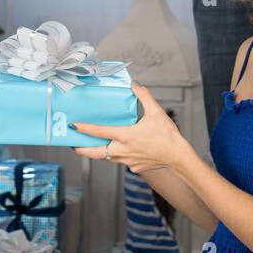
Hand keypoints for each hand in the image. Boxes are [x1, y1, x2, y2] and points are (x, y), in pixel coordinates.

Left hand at [72, 84, 188, 174]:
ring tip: (92, 145)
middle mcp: (123, 151)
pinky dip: (117, 156)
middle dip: (82, 150)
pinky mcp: (134, 168)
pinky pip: (121, 161)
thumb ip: (144, 96)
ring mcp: (128, 161)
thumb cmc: (168, 135)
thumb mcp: (156, 112)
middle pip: (96, 153)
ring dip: (98, 152)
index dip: (85, 129)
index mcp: (126, 136)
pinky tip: (120, 150)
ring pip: (107, 158)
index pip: (100, 132)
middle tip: (73, 144)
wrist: (178, 157)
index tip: (74, 125)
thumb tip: (134, 84)